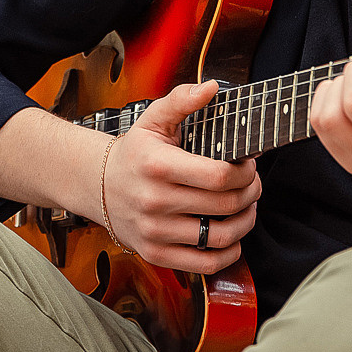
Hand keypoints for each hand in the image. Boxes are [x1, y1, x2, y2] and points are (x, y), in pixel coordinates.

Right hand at [101, 80, 259, 275]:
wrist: (98, 185)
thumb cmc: (135, 152)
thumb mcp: (154, 119)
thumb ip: (183, 100)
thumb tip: (212, 88)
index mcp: (159, 165)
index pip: (219, 176)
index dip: (245, 172)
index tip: (248, 164)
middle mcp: (155, 201)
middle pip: (225, 205)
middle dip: (251, 193)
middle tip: (253, 184)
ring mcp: (155, 231)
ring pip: (220, 237)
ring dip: (245, 222)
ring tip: (247, 208)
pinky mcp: (156, 254)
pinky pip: (205, 264)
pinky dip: (229, 252)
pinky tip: (232, 235)